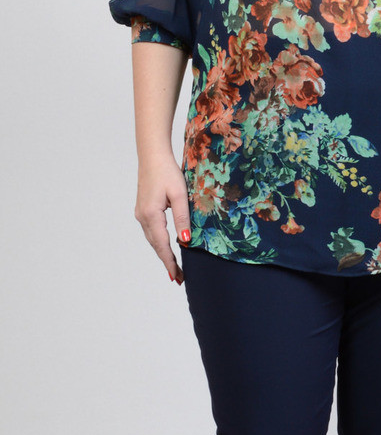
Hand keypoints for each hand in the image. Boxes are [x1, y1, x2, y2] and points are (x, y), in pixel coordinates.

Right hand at [135, 154, 190, 284]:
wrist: (152, 156)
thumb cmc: (167, 172)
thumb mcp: (180, 195)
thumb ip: (183, 218)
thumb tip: (185, 241)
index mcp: (151, 215)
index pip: (162, 245)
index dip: (170, 262)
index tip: (177, 277)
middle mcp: (142, 217)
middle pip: (156, 246)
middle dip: (167, 262)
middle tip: (179, 278)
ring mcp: (140, 214)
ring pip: (153, 239)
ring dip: (163, 253)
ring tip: (175, 266)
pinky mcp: (143, 210)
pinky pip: (151, 231)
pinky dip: (159, 242)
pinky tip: (166, 246)